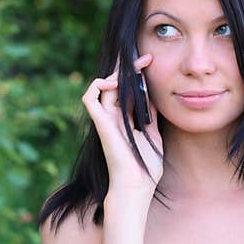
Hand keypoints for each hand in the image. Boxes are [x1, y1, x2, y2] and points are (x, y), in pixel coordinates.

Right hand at [81, 52, 162, 193]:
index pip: (127, 89)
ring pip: (103, 86)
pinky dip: (97, 85)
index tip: (150, 61)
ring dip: (116, 73)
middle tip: (146, 58)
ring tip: (132, 67)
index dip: (136, 74)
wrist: (137, 185)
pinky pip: (90, 98)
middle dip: (129, 68)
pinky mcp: (100, 123)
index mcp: (125, 119)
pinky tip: (112, 81)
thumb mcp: (153, 135)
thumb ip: (150, 116)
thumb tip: (153, 96)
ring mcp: (105, 119)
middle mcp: (113, 117)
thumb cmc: (145, 167)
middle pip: (115, 84)